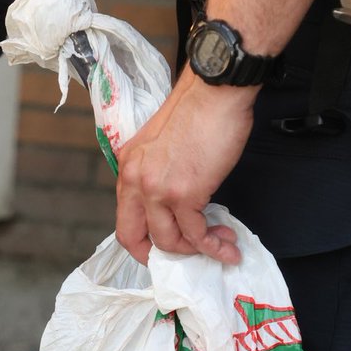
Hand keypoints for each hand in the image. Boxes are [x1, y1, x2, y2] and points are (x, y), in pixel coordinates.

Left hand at [116, 65, 256, 264]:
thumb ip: (159, 173)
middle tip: (188, 257)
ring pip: (169, 241)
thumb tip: (176, 202)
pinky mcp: (185, 194)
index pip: (124, 220)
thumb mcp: (162, 144)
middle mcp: (136, 180)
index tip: (164, 249)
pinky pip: (196, 234)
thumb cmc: (198, 111)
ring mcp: (158, 189)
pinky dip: (213, 245)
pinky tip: (227, 243)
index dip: (142, 243)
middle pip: (135, 238)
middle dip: (161, 256)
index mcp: (129, 167)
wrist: (215, 93)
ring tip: (220, 244)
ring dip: (197, 250)